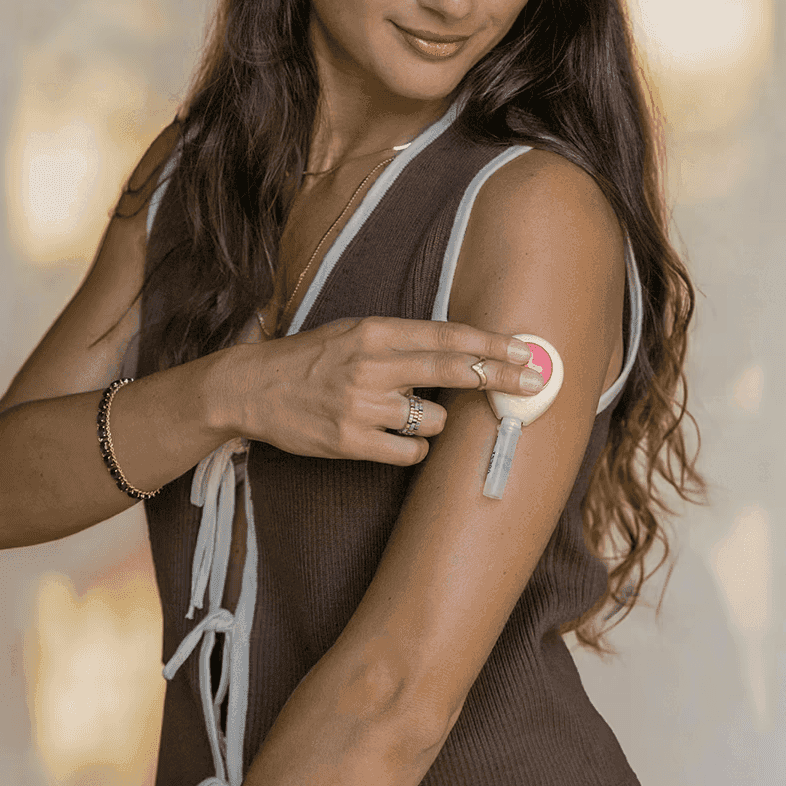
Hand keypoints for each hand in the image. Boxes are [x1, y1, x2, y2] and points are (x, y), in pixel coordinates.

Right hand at [221, 316, 540, 465]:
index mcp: (374, 332)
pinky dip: (411, 449)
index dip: (491, 345)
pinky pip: (410, 453)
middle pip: (453, 371)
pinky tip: (392, 439)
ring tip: (403, 414)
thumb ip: (402, 341)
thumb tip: (463, 352)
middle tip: (534, 382)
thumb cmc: (310, 360)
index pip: (447, 336)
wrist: (252, 388)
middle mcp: (371, 365)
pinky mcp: (350, 441)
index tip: (526, 350)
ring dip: (432, 422)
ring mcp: (361, 405)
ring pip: (434, 420)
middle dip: (500, 377)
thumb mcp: (353, 333)